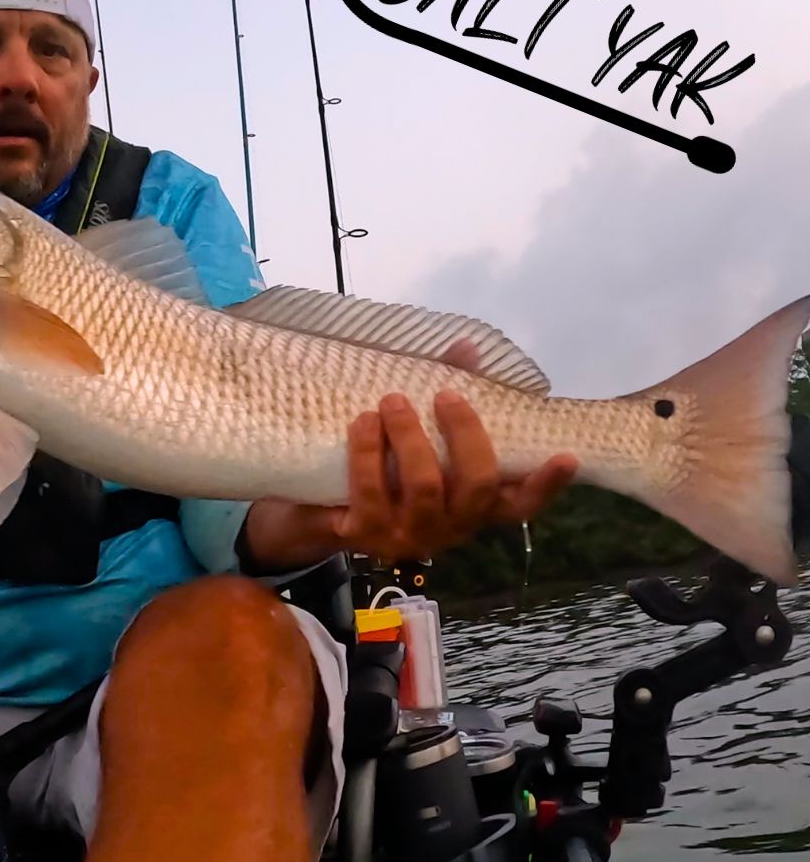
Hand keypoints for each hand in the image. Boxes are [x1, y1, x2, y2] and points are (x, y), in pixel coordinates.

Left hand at [327, 390, 576, 563]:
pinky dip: (367, 451)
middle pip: (476, 487)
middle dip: (463, 435)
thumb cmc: (383, 464)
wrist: (317, 508)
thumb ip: (447, 392)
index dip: (546, 485)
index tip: (566, 456)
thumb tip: (468, 348)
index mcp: (470, 506)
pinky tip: (361, 423)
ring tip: (391, 401)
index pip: (520, 505)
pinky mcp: (365, 534)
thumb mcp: (419, 433)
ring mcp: (407, 535)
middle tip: (445, 396)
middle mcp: (448, 527)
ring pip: (424, 487)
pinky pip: (371, 491)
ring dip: (409, 436)